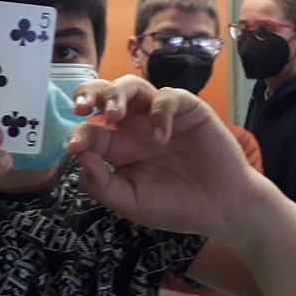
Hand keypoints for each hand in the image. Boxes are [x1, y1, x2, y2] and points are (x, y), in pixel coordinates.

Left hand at [67, 76, 252, 237]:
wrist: (221, 210)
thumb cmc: (176, 207)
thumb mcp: (131, 202)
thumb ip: (102, 183)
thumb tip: (79, 156)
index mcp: (118, 148)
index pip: (89, 130)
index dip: (78, 135)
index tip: (74, 147)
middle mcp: (135, 127)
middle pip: (104, 95)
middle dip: (89, 94)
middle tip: (82, 108)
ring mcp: (159, 116)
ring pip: (132, 85)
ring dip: (118, 94)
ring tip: (116, 115)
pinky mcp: (188, 111)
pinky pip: (168, 96)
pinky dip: (161, 111)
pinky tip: (162, 137)